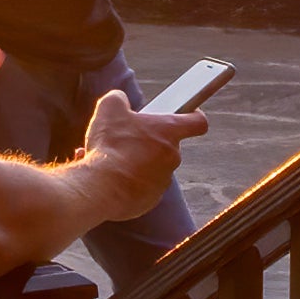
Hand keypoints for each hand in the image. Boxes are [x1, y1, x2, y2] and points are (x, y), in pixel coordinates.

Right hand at [72, 88, 201, 223]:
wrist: (101, 186)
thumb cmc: (110, 146)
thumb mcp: (109, 108)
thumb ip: (118, 99)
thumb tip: (119, 100)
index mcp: (169, 131)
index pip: (197, 122)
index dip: (194, 116)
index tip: (188, 114)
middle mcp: (172, 156)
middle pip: (168, 145)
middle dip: (149, 141)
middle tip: (128, 139)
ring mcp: (163, 180)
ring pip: (153, 166)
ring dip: (137, 162)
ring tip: (113, 159)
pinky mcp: (151, 199)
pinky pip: (143, 186)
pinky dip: (129, 181)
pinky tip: (110, 177)